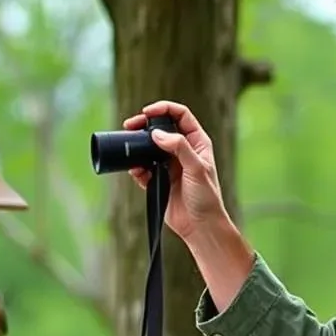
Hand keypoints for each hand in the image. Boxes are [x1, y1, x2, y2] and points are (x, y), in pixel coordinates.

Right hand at [123, 100, 226, 242]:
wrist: (200, 226)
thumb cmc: (207, 198)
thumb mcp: (196, 169)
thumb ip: (179, 148)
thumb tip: (158, 134)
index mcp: (197, 143)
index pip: (180, 115)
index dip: (164, 109)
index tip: (147, 112)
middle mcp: (183, 151)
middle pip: (161, 128)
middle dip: (144, 124)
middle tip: (129, 125)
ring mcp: (170, 165)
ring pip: (149, 147)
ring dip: (137, 146)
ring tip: (128, 146)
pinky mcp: (160, 180)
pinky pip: (143, 168)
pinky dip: (136, 167)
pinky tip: (134, 170)